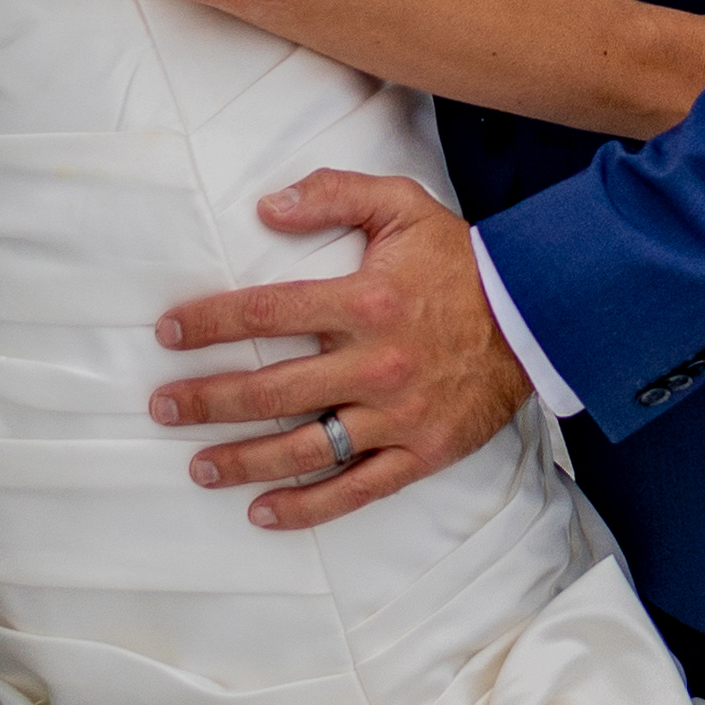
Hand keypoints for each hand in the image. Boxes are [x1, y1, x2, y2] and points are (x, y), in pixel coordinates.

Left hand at [152, 167, 529, 527]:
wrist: (541, 314)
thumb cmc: (462, 261)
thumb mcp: (402, 205)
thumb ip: (333, 193)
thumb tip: (267, 206)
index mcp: (364, 300)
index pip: (266, 313)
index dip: (210, 324)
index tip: (169, 334)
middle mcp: (375, 363)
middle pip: (270, 390)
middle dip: (207, 400)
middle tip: (164, 405)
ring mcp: (396, 415)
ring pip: (304, 448)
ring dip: (242, 460)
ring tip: (197, 466)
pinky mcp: (420, 452)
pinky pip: (355, 489)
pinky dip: (307, 507)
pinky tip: (263, 512)